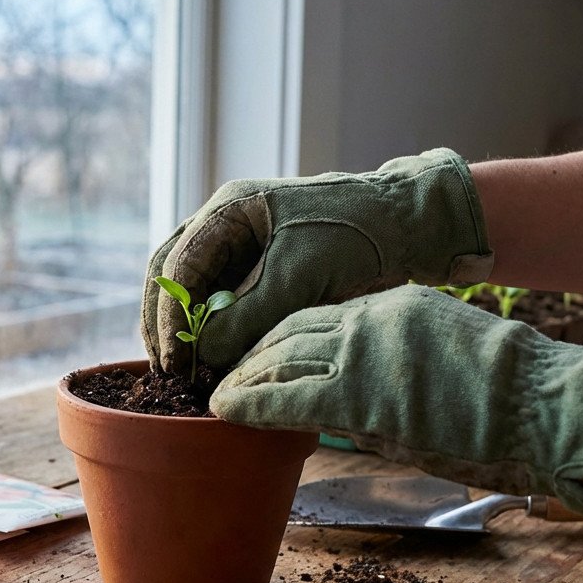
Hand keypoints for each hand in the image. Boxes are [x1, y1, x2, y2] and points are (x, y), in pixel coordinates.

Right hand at [142, 149, 493, 373]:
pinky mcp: (269, 269)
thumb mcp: (298, 277)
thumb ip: (246, 316)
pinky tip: (223, 362)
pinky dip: (220, 332)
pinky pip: (228, 302)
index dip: (167, 318)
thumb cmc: (359, 236)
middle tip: (171, 374)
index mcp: (230, 208)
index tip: (173, 362)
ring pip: (199, 293)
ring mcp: (248, 246)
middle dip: (167, 325)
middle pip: (175, 277)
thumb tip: (202, 356)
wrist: (414, 227)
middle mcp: (230, 224)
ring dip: (191, 332)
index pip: (175, 266)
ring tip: (194, 374)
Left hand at [210, 285, 582, 531]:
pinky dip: (251, 402)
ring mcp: (362, 354)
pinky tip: (225, 409)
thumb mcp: (444, 347)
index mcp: (392, 306)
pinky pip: (288, 397)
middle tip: (219, 370)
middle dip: (250, 353)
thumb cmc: (510, 389)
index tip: (254, 350)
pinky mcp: (359, 395)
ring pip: (280, 358)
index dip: (277, 334)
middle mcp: (369, 319)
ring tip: (216, 392)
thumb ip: (397, 355)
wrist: (543, 402)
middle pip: (287, 330)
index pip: (315, 314)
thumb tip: (362, 389)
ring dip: (243, 377)